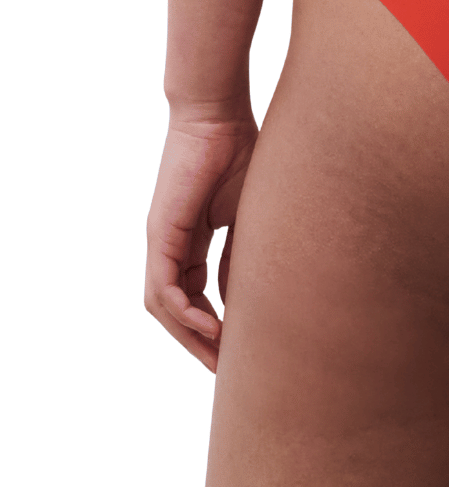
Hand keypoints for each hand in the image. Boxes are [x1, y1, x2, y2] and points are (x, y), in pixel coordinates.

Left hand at [145, 109, 257, 371]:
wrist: (218, 116)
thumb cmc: (240, 154)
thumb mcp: (249, 219)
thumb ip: (243, 257)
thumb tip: (242, 298)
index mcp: (189, 242)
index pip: (193, 297)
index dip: (214, 329)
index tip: (242, 352)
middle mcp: (168, 245)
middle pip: (173, 310)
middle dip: (199, 344)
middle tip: (228, 370)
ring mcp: (161, 240)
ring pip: (162, 305)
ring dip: (188, 337)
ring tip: (219, 359)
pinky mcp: (161, 232)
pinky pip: (164, 286)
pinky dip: (184, 312)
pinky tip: (210, 327)